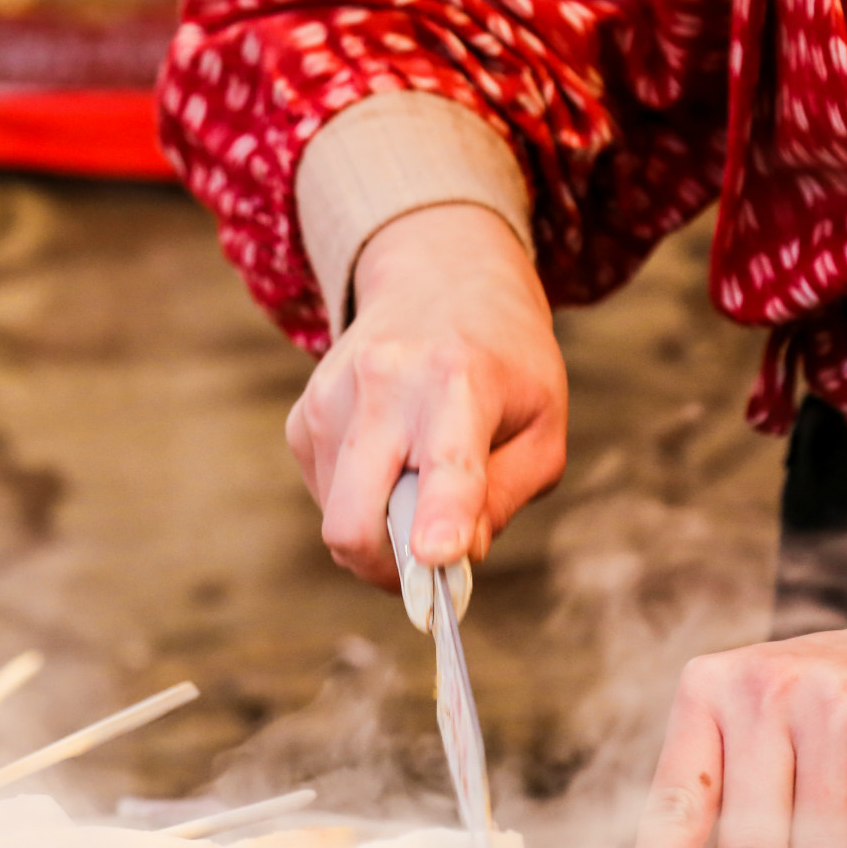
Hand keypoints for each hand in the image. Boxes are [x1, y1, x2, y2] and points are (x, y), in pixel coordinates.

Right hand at [287, 203, 567, 587]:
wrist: (439, 277)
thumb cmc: (503, 363)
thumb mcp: (542, 426)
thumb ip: (504, 498)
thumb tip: (453, 559)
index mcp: (460, 380)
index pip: (446, 462)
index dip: (439, 516)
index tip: (434, 554)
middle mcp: (384, 383)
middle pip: (356, 516)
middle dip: (387, 570)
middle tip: (427, 569)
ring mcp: (331, 399)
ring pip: (339, 519)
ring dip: (382, 530)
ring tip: (422, 481)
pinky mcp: (304, 418)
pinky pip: (327, 497)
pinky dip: (361, 502)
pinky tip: (391, 459)